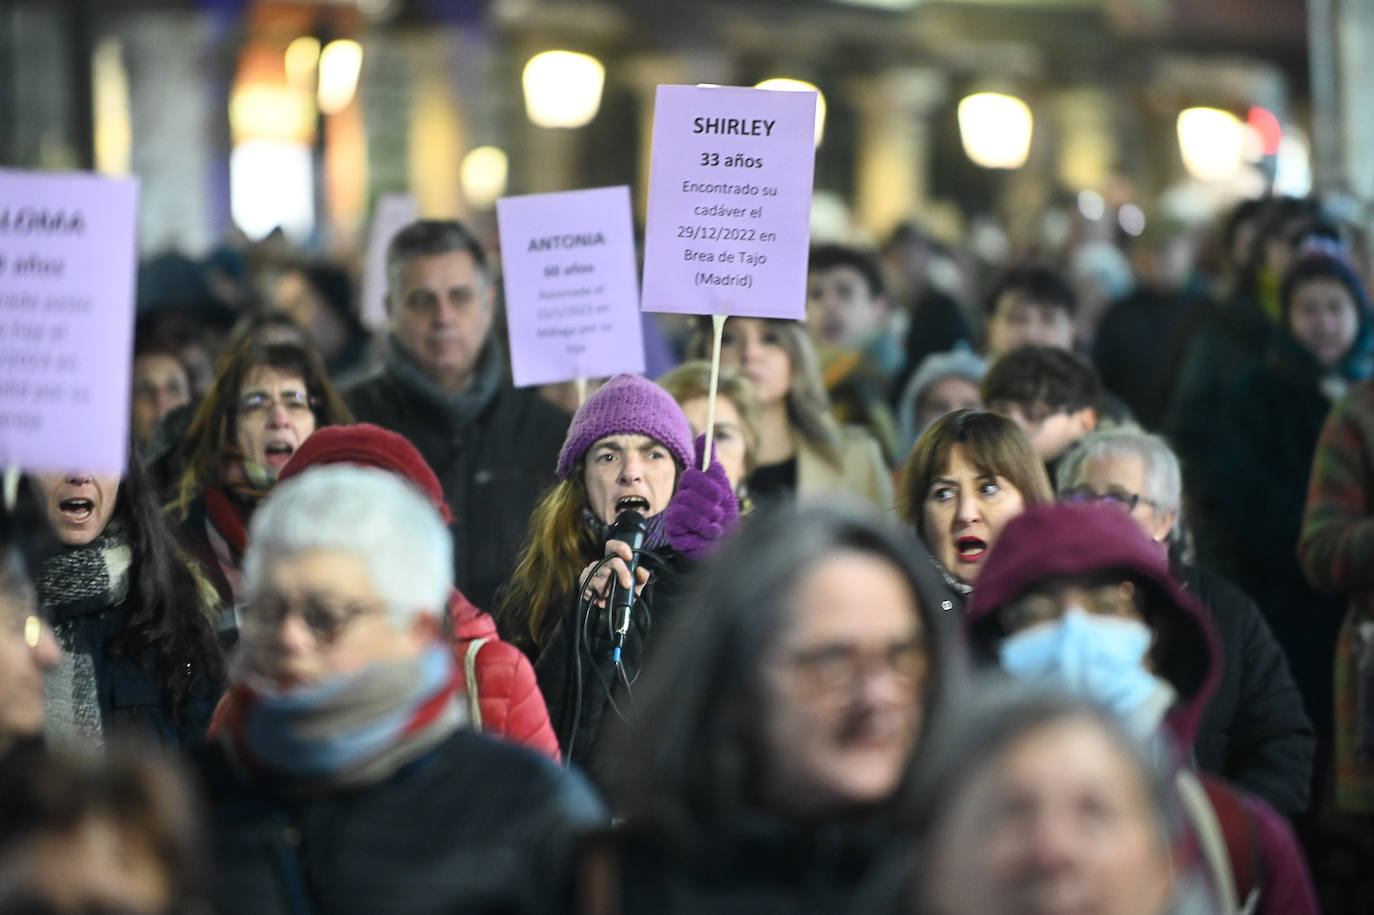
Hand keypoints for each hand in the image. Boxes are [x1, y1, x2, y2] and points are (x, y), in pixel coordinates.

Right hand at [578, 538, 649, 608]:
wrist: (611, 608)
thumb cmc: (623, 593)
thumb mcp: (636, 586)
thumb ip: (642, 577)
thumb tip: (640, 570)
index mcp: (613, 560)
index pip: (613, 546)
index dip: (620, 547)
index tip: (629, 556)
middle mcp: (602, 563)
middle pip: (613, 562)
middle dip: (623, 573)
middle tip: (627, 585)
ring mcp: (591, 571)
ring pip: (602, 576)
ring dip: (608, 588)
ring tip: (611, 595)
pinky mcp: (583, 581)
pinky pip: (591, 586)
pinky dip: (599, 594)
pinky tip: (601, 598)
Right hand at [665, 434, 739, 559]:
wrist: (725, 549)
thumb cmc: (724, 520)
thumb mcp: (723, 490)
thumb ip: (711, 465)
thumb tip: (704, 434)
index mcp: (694, 486)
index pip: (693, 473)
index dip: (708, 483)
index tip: (720, 495)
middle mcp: (682, 496)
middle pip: (691, 484)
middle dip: (712, 500)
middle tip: (719, 511)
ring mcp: (675, 512)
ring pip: (689, 502)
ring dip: (710, 516)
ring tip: (716, 525)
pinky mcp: (673, 527)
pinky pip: (685, 517)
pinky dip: (705, 527)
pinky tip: (709, 533)